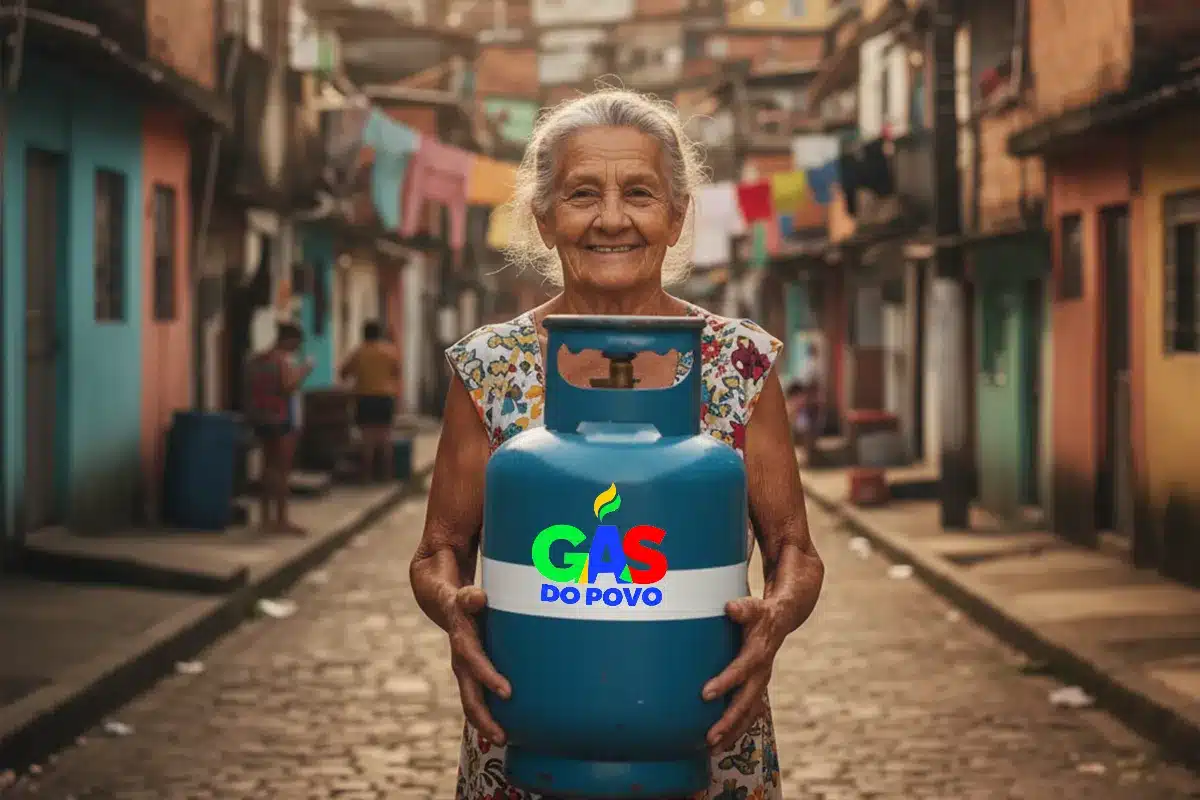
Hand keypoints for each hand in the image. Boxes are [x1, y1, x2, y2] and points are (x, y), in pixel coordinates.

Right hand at [446, 586, 511, 744]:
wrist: (443, 603)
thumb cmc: (463, 600)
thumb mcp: (463, 596)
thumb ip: (469, 598)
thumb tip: (477, 598)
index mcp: (462, 641)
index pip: (474, 661)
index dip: (488, 677)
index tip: (507, 693)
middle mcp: (461, 660)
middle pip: (469, 694)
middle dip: (484, 717)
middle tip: (502, 737)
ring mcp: (465, 670)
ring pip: (471, 701)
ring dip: (484, 722)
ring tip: (503, 740)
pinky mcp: (471, 674)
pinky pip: (477, 698)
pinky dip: (488, 715)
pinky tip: (506, 729)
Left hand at [702, 597, 783, 750]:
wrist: (780, 621)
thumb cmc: (760, 614)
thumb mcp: (753, 607)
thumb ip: (742, 609)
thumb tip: (730, 608)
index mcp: (758, 654)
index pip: (741, 670)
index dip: (725, 683)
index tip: (705, 695)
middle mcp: (761, 674)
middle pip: (746, 702)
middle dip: (728, 721)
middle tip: (709, 738)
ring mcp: (760, 685)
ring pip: (748, 715)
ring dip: (732, 733)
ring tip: (712, 750)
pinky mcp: (756, 691)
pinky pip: (748, 716)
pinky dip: (735, 732)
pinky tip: (719, 746)